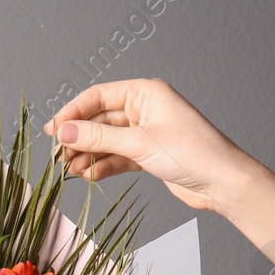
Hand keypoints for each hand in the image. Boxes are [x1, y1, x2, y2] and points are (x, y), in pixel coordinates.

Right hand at [43, 78, 255, 214]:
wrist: (222, 182)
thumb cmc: (190, 153)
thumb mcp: (139, 143)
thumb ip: (98, 137)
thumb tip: (63, 131)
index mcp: (145, 93)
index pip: (98, 96)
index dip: (72, 112)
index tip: (52, 130)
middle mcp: (145, 108)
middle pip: (99, 119)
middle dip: (78, 137)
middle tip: (58, 156)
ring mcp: (146, 132)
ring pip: (106, 140)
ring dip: (88, 154)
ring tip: (71, 170)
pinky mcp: (148, 154)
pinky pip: (117, 156)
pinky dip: (102, 165)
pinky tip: (89, 176)